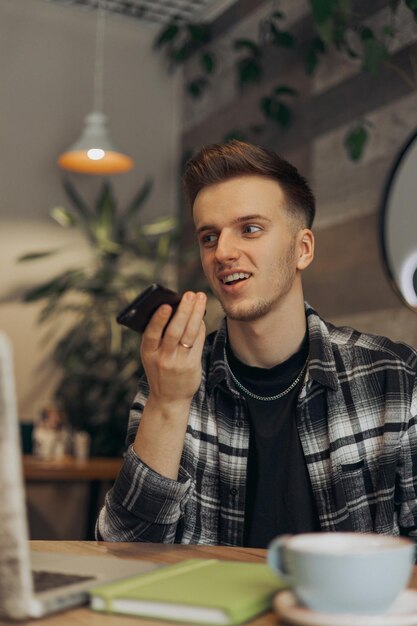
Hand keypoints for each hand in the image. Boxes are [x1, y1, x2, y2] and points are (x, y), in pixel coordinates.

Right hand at [140, 291, 206, 406]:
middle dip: (184, 310)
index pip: (151, 334)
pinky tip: (201, 316)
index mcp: (147, 353)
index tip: (166, 305)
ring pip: (189, 334)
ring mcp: (178, 363)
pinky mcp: (191, 366)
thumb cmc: (159, 369)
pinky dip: (200, 327)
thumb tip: (175, 308)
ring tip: (200, 298)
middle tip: (190, 294)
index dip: (158, 320)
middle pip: (175, 331)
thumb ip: (158, 336)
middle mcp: (162, 358)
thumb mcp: (151, 356)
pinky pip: (197, 342)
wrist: (168, 399)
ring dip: (196, 314)